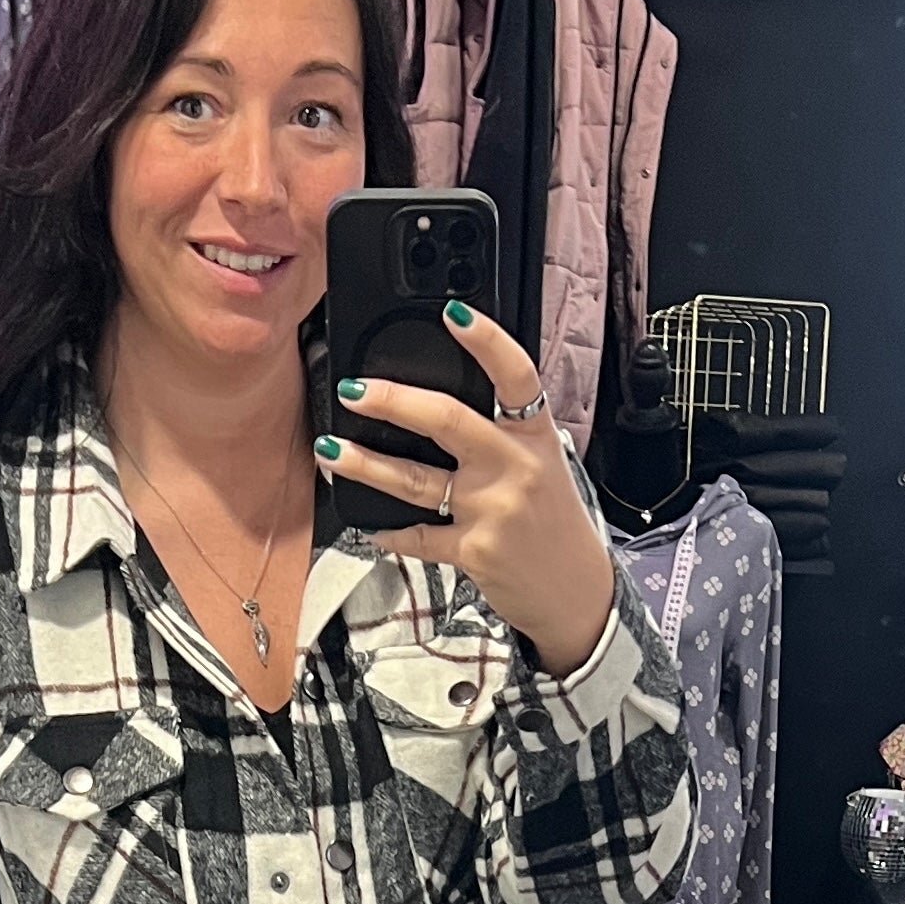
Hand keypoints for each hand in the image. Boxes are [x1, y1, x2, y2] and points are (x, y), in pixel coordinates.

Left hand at [315, 304, 614, 676]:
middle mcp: (515, 468)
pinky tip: (369, 524)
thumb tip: (439, 404)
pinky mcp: (473, 551)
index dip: (486, 340)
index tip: (453, 312)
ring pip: (417, 480)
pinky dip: (390, 531)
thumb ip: (503, 434)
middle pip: (448, 421)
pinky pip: (418, 536)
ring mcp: (492, 510)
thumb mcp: (544, 465)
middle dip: (393, 401)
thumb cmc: (552, 522)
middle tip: (354, 390)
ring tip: (330, 450)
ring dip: (366, 464)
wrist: (574, 591)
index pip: (515, 377)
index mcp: (535, 437)